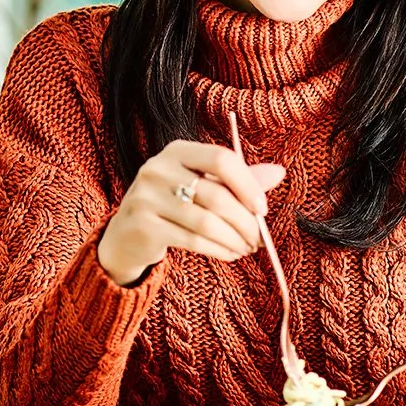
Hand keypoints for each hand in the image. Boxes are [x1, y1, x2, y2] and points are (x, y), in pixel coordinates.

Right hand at [96, 140, 285, 285]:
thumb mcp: (202, 185)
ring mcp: (146, 197)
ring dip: (235, 239)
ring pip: (206, 221)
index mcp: (176, 151)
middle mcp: (157, 169)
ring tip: (247, 248)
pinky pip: (192, 240)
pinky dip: (219, 250)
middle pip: (216, 195)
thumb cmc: (173, 205)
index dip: (247, 184)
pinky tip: (230, 254)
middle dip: (245, 222)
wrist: (126, 234)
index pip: (221, 159)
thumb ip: (238, 179)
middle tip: (259, 239)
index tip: (262, 208)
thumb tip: (279, 172)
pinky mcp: (143, 226)